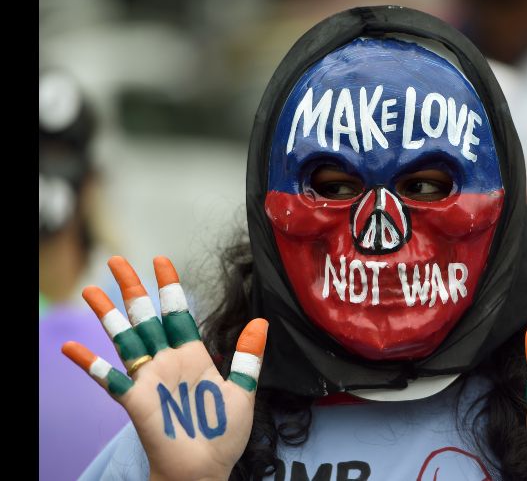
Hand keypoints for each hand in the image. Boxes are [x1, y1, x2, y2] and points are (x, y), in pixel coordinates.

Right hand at [61, 256, 266, 480]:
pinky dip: (90, 364)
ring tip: (91, 290)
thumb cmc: (223, 434)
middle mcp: (167, 362)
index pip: (178, 312)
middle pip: (145, 317)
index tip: (161, 261)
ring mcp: (149, 379)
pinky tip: (72, 348)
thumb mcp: (242, 390)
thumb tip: (261, 322)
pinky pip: (110, 379)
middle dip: (132, 288)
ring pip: (124, 338)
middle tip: (117, 260)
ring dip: (107, 315)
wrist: (206, 470)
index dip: (169, 287)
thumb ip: (248, 356)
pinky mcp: (136, 401)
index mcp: (193, 356)